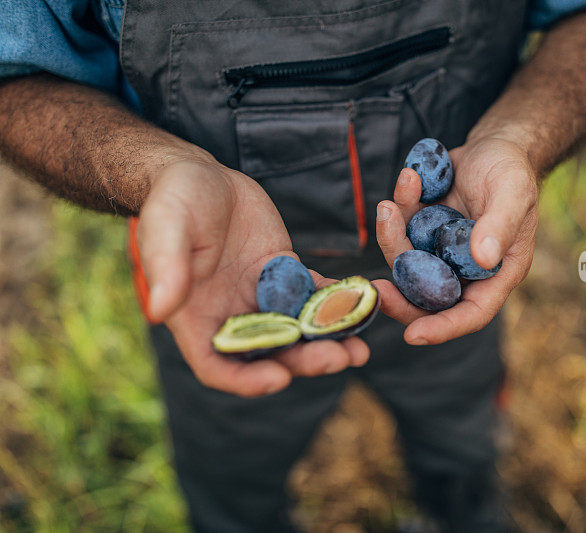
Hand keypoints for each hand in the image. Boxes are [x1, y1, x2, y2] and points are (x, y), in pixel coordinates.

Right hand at [136, 156, 368, 396]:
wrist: (202, 176)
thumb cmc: (173, 201)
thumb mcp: (166, 228)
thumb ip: (166, 267)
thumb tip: (160, 309)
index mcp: (196, 318)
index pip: (218, 365)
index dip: (247, 379)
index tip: (279, 379)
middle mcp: (232, 315)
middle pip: (269, 353)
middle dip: (304, 360)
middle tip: (340, 358)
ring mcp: (262, 297)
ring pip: (298, 330)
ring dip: (328, 341)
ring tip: (360, 348)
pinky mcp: (286, 275)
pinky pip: (315, 295)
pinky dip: (339, 302)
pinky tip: (364, 303)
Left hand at [374, 136, 538, 344]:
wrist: (494, 145)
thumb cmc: (512, 170)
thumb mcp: (513, 192)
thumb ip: (500, 224)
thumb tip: (484, 258)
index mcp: (497, 272)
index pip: (471, 313)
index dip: (444, 329)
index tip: (413, 336)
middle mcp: (465, 269)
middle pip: (429, 299)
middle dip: (400, 296)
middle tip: (375, 287)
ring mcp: (441, 251)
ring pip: (408, 263)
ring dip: (392, 237)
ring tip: (389, 204)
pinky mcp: (423, 231)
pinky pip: (401, 231)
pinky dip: (398, 209)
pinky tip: (409, 178)